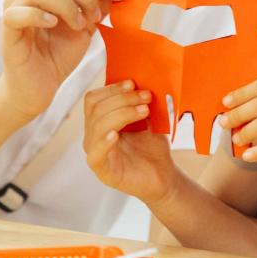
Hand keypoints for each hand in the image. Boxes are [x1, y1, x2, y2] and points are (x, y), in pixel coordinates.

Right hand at [0, 0, 125, 117]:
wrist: (39, 87)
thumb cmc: (58, 55)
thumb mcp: (86, 27)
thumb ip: (97, 7)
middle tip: (96, 17)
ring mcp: (14, 8)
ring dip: (66, 5)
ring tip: (79, 25)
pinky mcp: (7, 29)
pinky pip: (17, 12)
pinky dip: (39, 15)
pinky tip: (53, 24)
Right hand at [83, 80, 177, 202]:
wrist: (163, 176)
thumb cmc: (152, 148)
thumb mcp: (146, 119)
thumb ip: (140, 102)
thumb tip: (142, 81)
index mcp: (100, 121)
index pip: (94, 99)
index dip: (112, 89)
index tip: (133, 83)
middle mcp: (93, 136)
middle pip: (96, 108)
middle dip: (122, 99)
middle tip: (146, 96)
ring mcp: (95, 152)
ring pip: (97, 125)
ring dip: (122, 113)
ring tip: (144, 110)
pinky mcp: (102, 170)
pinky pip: (96, 153)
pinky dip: (104, 141)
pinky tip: (116, 134)